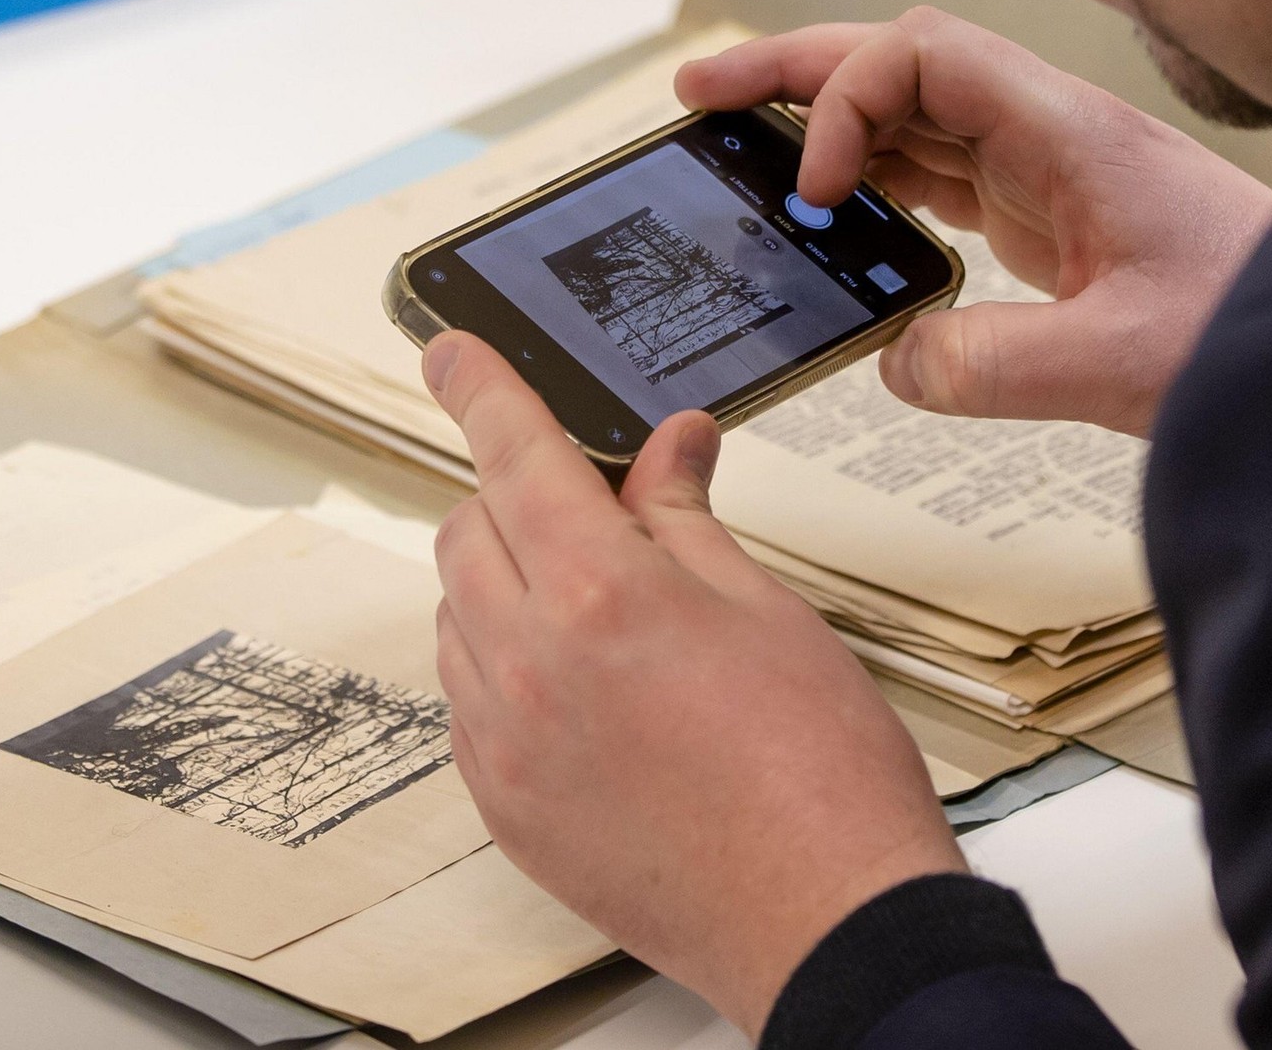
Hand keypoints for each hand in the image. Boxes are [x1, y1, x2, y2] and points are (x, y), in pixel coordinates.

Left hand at [424, 331, 960, 1035]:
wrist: (822, 918)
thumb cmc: (816, 771)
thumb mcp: (762, 607)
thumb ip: (686, 518)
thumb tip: (667, 448)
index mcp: (598, 595)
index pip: (515, 455)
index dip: (479, 389)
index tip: (449, 352)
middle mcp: (527, 667)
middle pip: (468, 533)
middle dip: (515, 498)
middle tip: (595, 511)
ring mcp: (504, 747)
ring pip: (458, 618)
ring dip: (507, 587)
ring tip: (606, 615)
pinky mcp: (505, 812)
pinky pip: (468, 707)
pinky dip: (505, 672)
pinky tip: (587, 691)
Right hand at [679, 9, 1271, 436]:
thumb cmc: (1268, 327)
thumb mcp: (1124, 364)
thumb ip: (998, 364)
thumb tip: (897, 362)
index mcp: (1069, 131)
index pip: (926, 54)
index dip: (848, 100)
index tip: (818, 192)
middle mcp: (1052, 133)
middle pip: (902, 61)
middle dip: (797, 68)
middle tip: (699, 92)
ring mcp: (1051, 172)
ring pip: (914, 115)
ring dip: (825, 123)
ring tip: (739, 146)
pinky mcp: (1053, 220)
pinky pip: (941, 177)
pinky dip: (874, 184)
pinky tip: (834, 216)